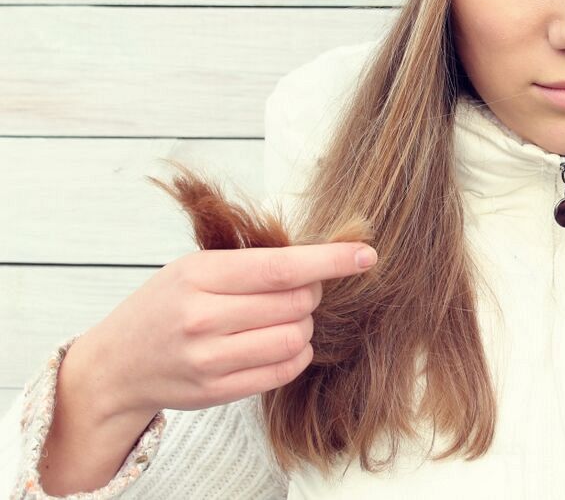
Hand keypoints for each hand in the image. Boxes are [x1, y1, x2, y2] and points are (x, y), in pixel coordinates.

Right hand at [71, 242, 377, 419]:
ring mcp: (209, 359)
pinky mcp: (219, 390)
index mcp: (199, 275)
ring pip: (294, 338)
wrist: (117, 364)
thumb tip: (321, 256)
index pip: (281, 267)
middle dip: (312, 293)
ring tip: (285, 318)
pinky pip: (284, 370)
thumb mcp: (195, 267)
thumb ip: (251, 262)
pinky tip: (281, 342)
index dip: (330, 260)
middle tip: (298, 290)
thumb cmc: (165, 305)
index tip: (366, 254)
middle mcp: (203, 318)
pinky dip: (296, 354)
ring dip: (304, 325)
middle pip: (296, 303)